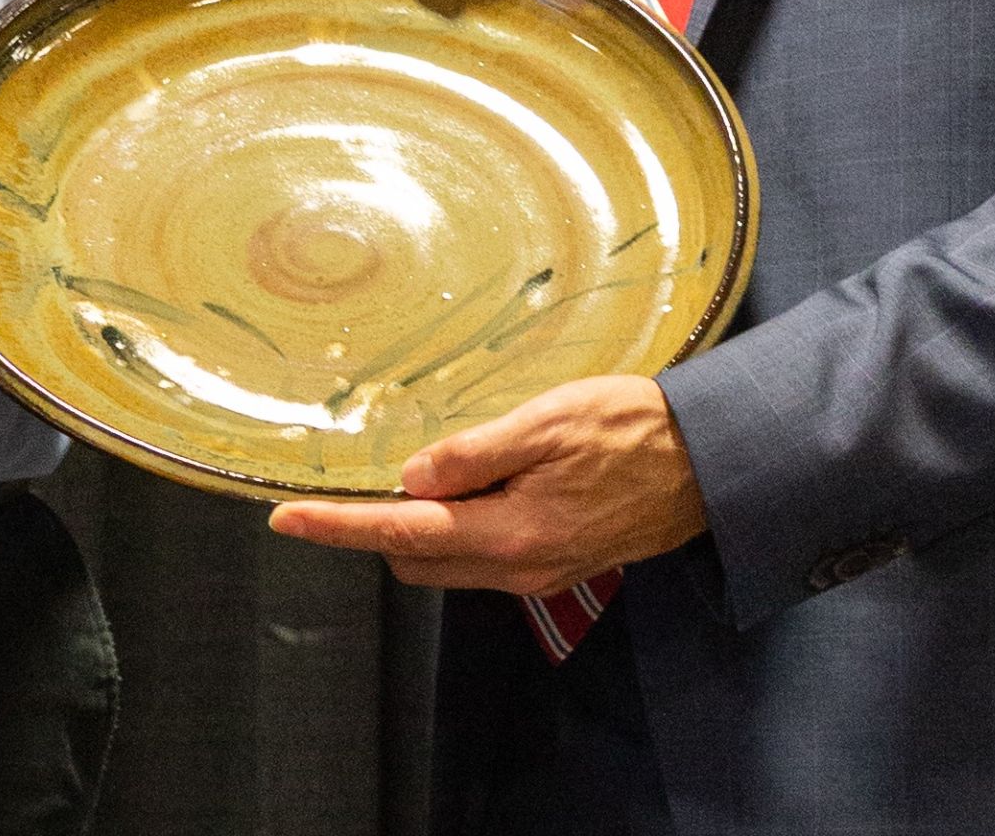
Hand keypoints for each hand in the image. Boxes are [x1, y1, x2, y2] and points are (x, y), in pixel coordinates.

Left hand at [264, 376, 708, 593]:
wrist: (710, 462)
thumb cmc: (631, 430)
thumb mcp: (545, 424)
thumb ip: (473, 456)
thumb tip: (411, 479)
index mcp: (509, 535)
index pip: (400, 533)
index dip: (337, 528)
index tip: (284, 520)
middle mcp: (519, 566)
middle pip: (415, 557)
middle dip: (377, 525)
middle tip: (360, 473)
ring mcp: (541, 569)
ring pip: (449, 559)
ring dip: (421, 524)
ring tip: (426, 469)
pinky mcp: (559, 558)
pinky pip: (485, 552)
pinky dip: (460, 524)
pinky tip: (473, 481)